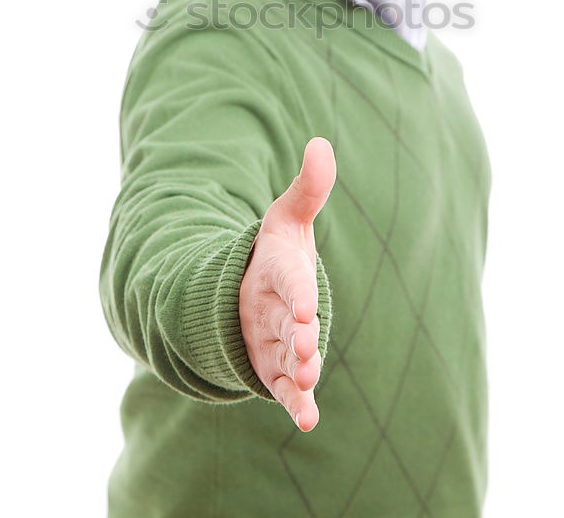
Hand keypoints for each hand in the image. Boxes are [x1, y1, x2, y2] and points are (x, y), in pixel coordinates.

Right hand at [239, 136, 335, 432]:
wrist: (242, 291)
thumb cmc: (275, 252)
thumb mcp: (288, 217)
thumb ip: (309, 187)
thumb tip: (321, 141)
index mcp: (277, 271)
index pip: (289, 282)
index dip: (297, 295)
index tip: (307, 308)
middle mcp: (269, 308)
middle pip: (283, 324)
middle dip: (294, 336)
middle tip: (307, 349)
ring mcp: (269, 339)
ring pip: (281, 357)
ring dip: (294, 371)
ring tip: (308, 382)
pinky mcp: (274, 366)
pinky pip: (283, 387)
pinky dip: (294, 404)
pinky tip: (308, 421)